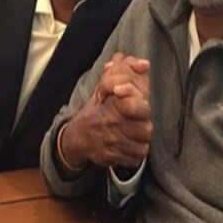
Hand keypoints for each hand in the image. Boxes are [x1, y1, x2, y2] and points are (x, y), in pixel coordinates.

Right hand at [61, 53, 152, 168]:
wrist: (76, 137)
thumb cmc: (96, 109)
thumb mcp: (105, 87)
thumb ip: (125, 71)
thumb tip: (145, 64)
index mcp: (111, 105)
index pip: (135, 105)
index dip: (139, 104)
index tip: (134, 99)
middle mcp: (111, 124)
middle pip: (146, 127)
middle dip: (144, 123)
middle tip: (138, 120)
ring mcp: (112, 143)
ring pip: (144, 143)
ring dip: (142, 138)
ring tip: (135, 132)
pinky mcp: (113, 158)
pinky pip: (136, 158)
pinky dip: (136, 153)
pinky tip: (130, 145)